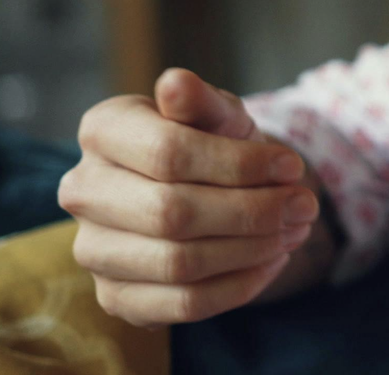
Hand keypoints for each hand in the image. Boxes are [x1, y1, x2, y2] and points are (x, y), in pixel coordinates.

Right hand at [58, 68, 317, 328]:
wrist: (204, 187)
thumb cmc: (211, 141)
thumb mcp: (217, 113)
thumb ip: (203, 101)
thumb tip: (176, 83)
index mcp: (102, 130)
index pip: (169, 154)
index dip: (239, 164)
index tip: (292, 166)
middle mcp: (83, 191)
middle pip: (172, 214)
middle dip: (253, 211)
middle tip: (305, 205)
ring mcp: (92, 250)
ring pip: (178, 263)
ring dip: (252, 249)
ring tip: (294, 230)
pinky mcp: (115, 297)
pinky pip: (182, 305)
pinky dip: (240, 286)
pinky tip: (272, 260)